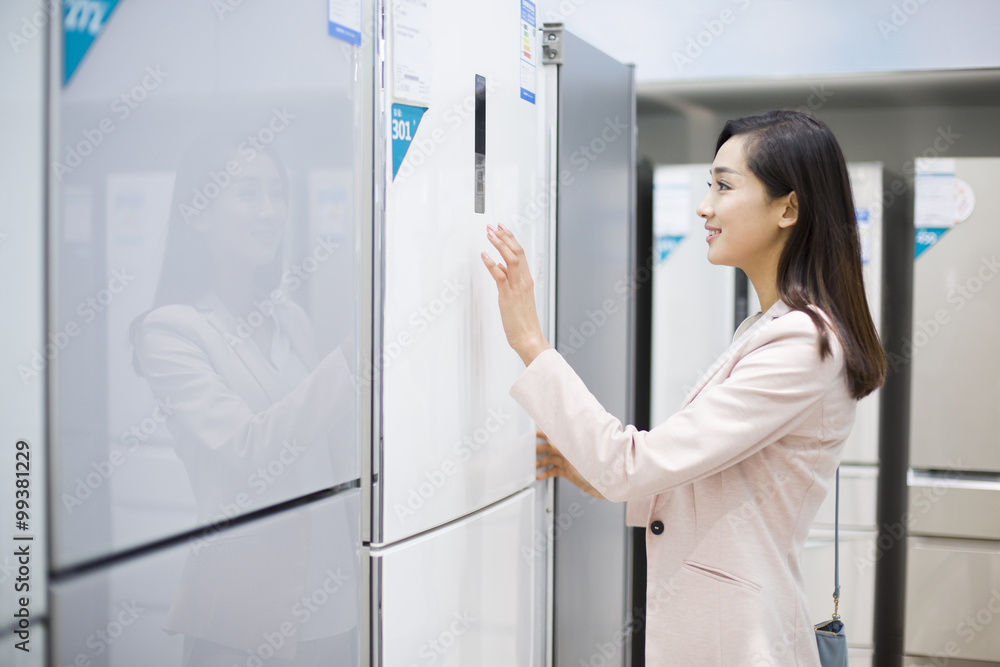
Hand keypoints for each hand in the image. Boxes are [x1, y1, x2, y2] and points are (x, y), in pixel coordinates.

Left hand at [480, 223, 550, 365]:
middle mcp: (523, 280)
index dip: (510, 238)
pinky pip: (500, 276)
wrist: (529, 337)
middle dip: (504, 236)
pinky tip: (484, 255)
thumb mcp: (516, 296)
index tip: (501, 228)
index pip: (520, 253)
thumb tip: (500, 267)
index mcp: (526, 280)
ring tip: (489, 234)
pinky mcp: (508, 296)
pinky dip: (492, 264)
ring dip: (499, 245)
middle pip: (517, 251)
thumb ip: (509, 280)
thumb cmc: (522, 320)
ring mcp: (517, 287)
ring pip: (511, 259)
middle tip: (493, 226)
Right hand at [535, 430, 604, 499]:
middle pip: (550, 448)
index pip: (554, 436)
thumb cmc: (599, 468)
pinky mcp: (571, 473)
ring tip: (531, 466)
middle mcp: (571, 452)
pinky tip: (540, 476)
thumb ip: (562, 446)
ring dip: (541, 462)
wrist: (609, 484)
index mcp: (572, 444)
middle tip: (527, 452)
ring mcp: (571, 463)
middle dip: (538, 450)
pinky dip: (547, 473)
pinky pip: (556, 471)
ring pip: (552, 459)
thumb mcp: (577, 456)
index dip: (543, 434)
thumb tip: (549, 437)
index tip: (533, 434)